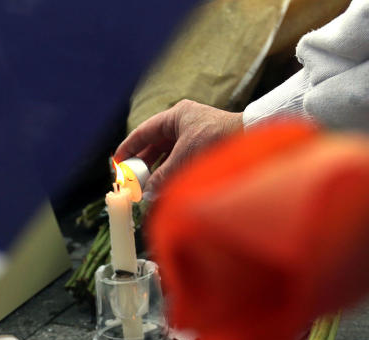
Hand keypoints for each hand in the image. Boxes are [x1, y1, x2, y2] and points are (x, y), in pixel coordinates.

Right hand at [114, 100, 242, 195]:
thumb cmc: (217, 141)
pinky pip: (181, 160)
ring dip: (157, 171)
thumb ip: (162, 176)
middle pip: (155, 145)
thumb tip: (148, 193)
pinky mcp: (205, 147)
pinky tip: (166, 186)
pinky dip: (172, 172)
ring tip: (147, 188)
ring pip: (168, 154)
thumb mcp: (184, 159)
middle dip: (142, 164)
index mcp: (176, 116)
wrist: (251, 139)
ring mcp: (195, 134)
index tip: (116, 163)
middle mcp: (184, 122)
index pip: (143, 132)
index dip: (128, 148)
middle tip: (130, 180)